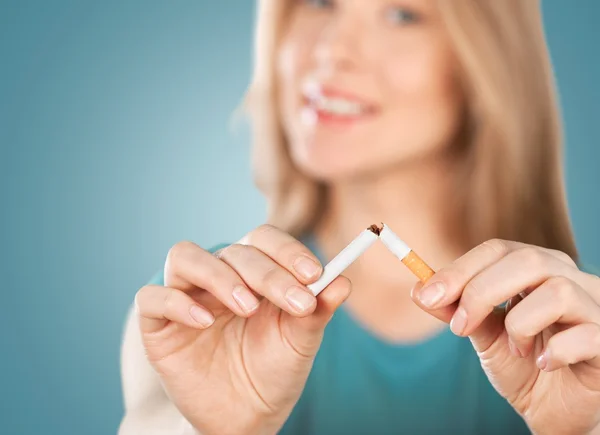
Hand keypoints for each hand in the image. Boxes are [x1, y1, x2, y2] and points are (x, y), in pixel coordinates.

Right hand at [135, 225, 350, 434]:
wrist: (244, 417)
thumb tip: (343, 280)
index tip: (314, 275)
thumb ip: (317, 310)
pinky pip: (153, 298)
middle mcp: (218, 276)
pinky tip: (204, 322)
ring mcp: (186, 295)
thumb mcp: (299, 342)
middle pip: (235, 251)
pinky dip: (177, 302)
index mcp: (253, 273)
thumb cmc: (273, 371)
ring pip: (185, 256)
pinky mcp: (158, 323)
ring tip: (248, 307)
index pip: (264, 240)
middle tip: (296, 301)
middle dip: (269, 274)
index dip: (287, 251)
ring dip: (220, 276)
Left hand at [411, 239, 599, 434]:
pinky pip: (587, 333)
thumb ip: (456, 310)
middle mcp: (569, 279)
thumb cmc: (521, 365)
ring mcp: (594, 308)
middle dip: (480, 292)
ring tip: (517, 349)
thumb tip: (418, 290)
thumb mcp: (482, 335)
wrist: (554, 412)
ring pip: (557, 291)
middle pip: (526, 260)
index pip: (496, 250)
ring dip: (521, 323)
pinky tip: (543, 363)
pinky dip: (555, 350)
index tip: (428, 297)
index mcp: (536, 269)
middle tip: (459, 328)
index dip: (459, 270)